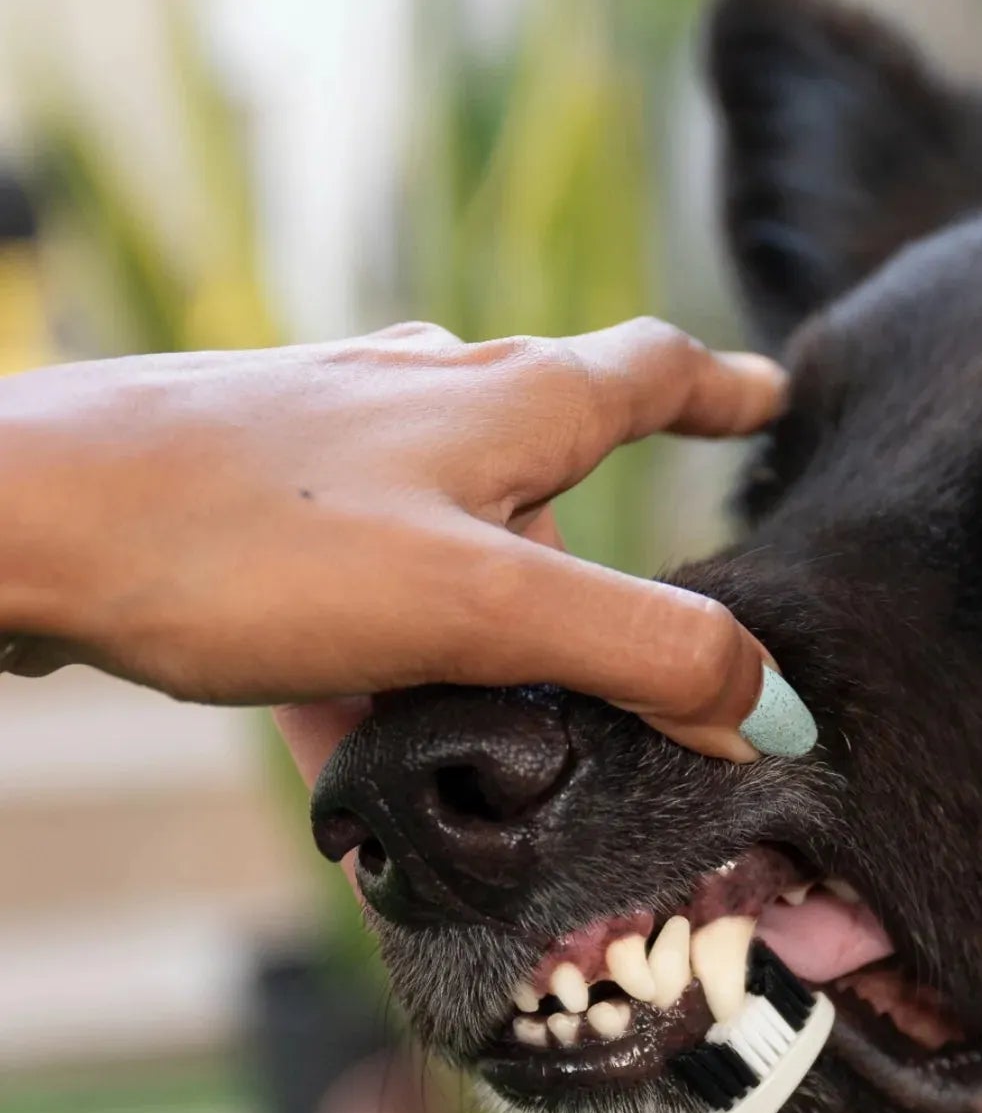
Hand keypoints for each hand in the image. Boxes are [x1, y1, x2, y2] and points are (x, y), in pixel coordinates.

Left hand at [0, 321, 814, 762]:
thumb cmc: (251, 543)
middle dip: (573, 581)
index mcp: (509, 402)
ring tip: (436, 740)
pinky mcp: (256, 487)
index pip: (652, 372)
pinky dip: (371, 654)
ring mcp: (335, 436)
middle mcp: (430, 396)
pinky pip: (354, 577)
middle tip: (577, 692)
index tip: (773, 399)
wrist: (15, 520)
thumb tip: (766, 705)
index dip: (723, 391)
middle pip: (549, 477)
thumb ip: (637, 651)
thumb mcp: (483, 607)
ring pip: (446, 537)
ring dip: (465, 635)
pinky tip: (335, 737)